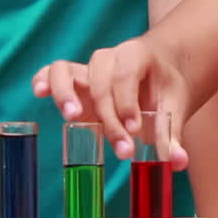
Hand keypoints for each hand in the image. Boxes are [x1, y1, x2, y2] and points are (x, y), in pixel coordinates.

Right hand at [32, 37, 189, 167]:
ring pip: (67, 70)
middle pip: (100, 81)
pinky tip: (40, 94)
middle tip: (123, 149)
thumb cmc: (163, 89)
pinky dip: (43, 80)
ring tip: (73, 116)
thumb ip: (173, 134)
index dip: (127, 102)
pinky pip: (52, 72)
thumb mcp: (173, 107)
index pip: (126, 73)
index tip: (134, 129)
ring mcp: (87, 68)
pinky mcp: (73, 81)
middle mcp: (109, 58)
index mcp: (136, 55)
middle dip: (110, 117)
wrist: (158, 73)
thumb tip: (178, 163)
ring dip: (66, 93)